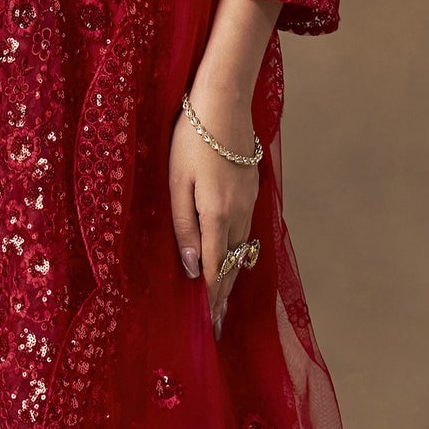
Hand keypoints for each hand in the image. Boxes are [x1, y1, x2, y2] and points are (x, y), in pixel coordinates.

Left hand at [168, 97, 259, 338]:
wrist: (223, 103)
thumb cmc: (191, 140)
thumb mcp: (176, 184)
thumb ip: (183, 227)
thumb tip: (189, 267)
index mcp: (217, 216)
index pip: (213, 268)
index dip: (211, 297)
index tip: (209, 324)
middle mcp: (239, 214)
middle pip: (231, 264)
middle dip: (223, 294)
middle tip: (218, 324)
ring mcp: (249, 202)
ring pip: (241, 248)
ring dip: (231, 273)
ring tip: (222, 298)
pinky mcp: (252, 190)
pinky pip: (246, 231)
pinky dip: (238, 251)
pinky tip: (232, 257)